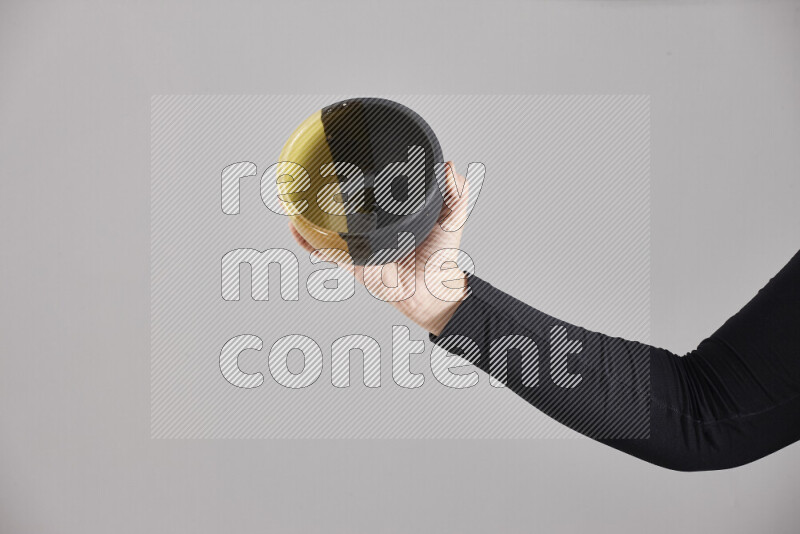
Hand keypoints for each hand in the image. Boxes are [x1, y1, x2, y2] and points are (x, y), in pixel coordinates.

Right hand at [289, 162, 469, 334]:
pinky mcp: (353, 261)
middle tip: (310, 171)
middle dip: (323, 189)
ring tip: (292, 194)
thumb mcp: (452, 219)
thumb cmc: (441, 256)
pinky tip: (297, 228)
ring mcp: (359, 243)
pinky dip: (308, 240)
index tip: (347, 153)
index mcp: (391, 212)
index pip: (370, 189)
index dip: (357, 174)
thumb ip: (455, 193)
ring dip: (308, 212)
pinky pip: (326, 250)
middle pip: (342, 204)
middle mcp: (371, 225)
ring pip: (327, 224)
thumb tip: (449, 167)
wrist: (434, 291)